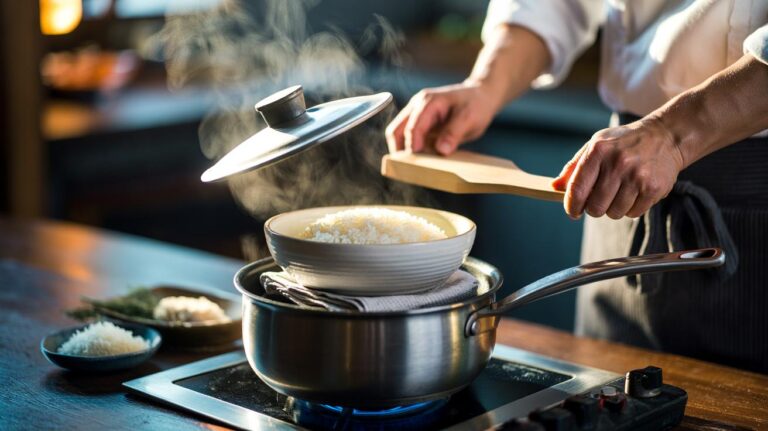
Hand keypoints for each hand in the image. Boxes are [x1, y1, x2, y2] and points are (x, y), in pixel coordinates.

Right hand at [385, 81, 501, 154]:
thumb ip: (454, 133)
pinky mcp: (422, 126)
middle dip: (400, 149)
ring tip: (420, 164)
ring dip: (406, 151)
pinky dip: (415, 151)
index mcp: (428, 102)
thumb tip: (441, 150)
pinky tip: (427, 160)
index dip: (413, 145)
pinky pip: (411, 140)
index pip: (413, 126)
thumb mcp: (469, 118)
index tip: (417, 161)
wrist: (481, 97)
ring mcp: (417, 117)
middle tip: (411, 167)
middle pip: (396, 130)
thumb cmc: (476, 105)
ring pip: (400, 136)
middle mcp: (417, 107)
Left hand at [552, 117, 684, 219]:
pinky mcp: (654, 188)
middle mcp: (618, 164)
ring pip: (614, 213)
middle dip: (594, 209)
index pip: (577, 189)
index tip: (573, 212)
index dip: (571, 206)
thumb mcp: (597, 144)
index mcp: (599, 151)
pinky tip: (635, 192)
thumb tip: (554, 186)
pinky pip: (634, 213)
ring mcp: (637, 176)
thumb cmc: (625, 142)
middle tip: (599, 201)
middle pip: (595, 207)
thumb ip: (575, 166)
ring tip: (620, 192)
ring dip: (614, 209)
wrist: (666, 136)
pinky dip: (631, 208)